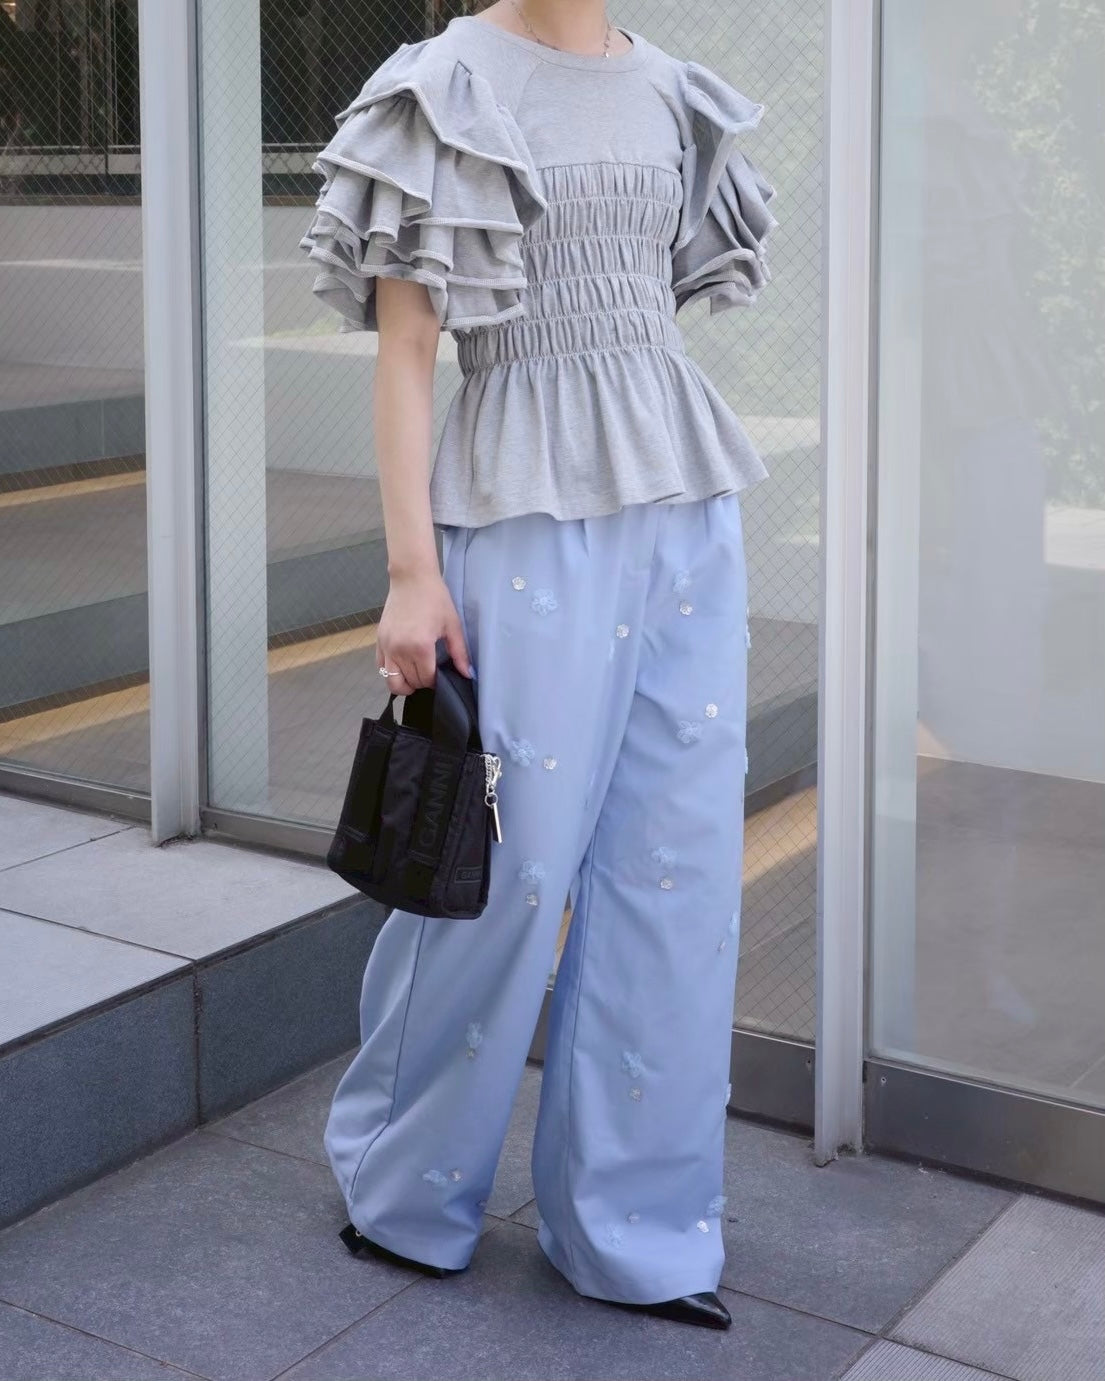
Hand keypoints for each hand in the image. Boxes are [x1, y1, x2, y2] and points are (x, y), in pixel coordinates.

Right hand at [376, 569, 472, 695]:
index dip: (436, 682)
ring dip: (405, 683)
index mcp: (420, 647)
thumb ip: (459, 653)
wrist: (411, 578)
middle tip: (431, 672)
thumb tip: (467, 674)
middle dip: (422, 682)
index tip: (442, 675)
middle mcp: (400, 650)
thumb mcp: (452, 625)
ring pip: (392, 681)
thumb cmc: (435, 598)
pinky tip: (403, 665)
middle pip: (410, 682)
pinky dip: (391, 672)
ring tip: (415, 674)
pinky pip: (381, 667)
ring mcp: (386, 646)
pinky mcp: (379, 641)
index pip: (427, 679)